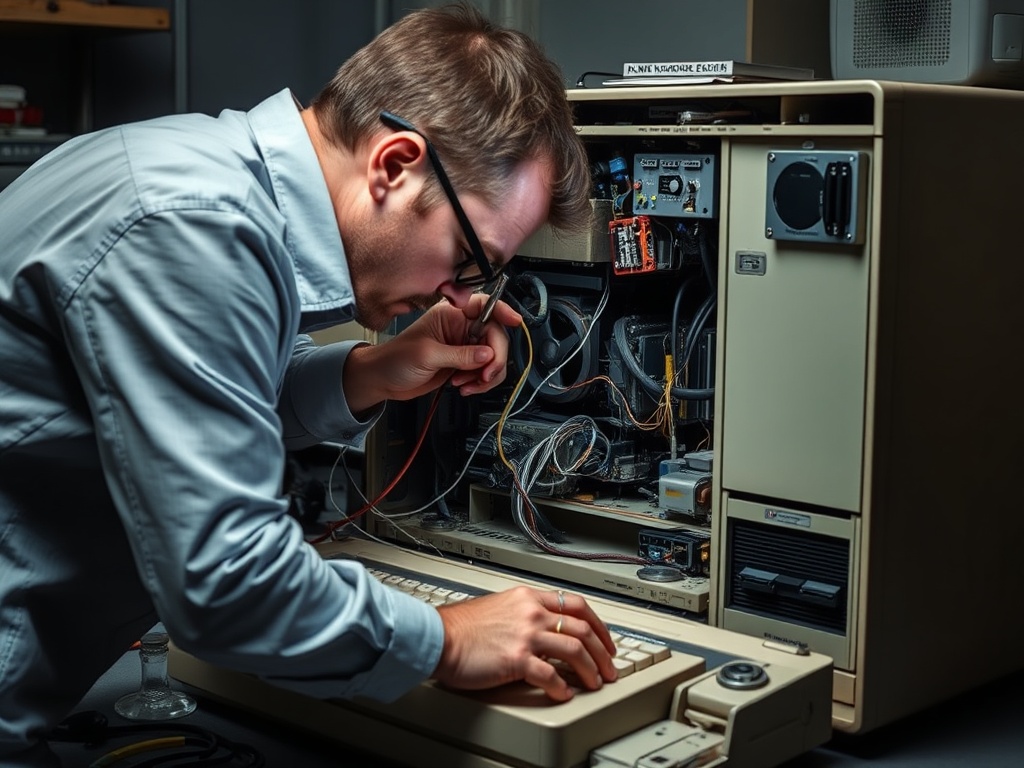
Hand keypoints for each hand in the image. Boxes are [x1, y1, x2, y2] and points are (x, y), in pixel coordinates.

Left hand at [343, 294, 521, 412]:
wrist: (382, 381)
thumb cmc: (395, 360)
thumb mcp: (427, 355)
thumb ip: (460, 355)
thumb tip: (487, 354)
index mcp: (451, 314)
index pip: (485, 306)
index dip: (503, 312)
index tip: (515, 322)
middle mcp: (461, 328)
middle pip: (496, 337)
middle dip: (494, 359)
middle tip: (484, 375)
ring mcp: (464, 347)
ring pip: (494, 358)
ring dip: (486, 376)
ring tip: (466, 384)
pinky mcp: (464, 365)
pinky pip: (485, 372)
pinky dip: (480, 383)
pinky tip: (464, 387)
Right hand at [432, 587, 617, 701]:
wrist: (439, 637)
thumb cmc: (461, 627)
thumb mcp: (500, 606)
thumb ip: (524, 614)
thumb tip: (544, 629)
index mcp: (529, 598)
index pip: (576, 604)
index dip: (598, 624)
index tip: (605, 639)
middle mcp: (531, 612)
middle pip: (583, 628)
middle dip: (602, 651)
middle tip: (609, 667)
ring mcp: (526, 635)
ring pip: (575, 650)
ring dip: (590, 670)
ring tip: (595, 683)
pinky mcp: (517, 658)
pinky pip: (551, 675)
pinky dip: (562, 687)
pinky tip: (564, 694)